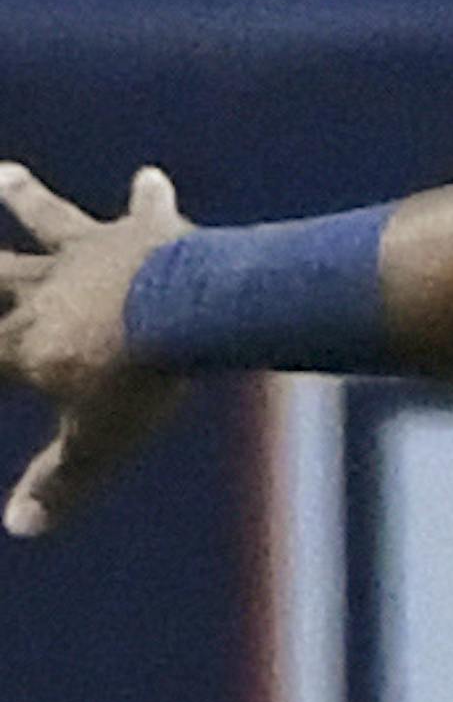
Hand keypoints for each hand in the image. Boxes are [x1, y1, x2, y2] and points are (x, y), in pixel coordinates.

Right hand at [0, 162, 187, 535]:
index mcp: (23, 344)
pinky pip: (144, 211)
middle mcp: (43, 288)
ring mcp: (91, 253)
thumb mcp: (96, 446)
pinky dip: (152, 198)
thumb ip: (59, 483)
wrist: (186, 317)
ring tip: (4, 173)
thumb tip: (19, 529)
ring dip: (25, 198)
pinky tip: (154, 177)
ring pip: (46, 222)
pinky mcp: (143, 234)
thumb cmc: (137, 387)